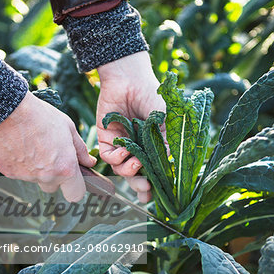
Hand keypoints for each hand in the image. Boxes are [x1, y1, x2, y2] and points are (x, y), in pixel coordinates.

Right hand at [0, 91, 95, 201]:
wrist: (9, 110)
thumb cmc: (42, 117)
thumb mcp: (69, 129)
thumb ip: (81, 151)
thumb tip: (90, 162)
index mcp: (65, 168)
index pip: (75, 195)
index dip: (75, 188)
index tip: (73, 181)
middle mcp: (46, 177)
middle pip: (52, 187)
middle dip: (53, 176)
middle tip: (49, 155)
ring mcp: (25, 176)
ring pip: (34, 178)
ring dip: (34, 168)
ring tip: (31, 144)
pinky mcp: (7, 172)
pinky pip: (16, 172)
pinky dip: (17, 162)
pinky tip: (17, 144)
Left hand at [97, 51, 166, 202]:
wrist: (131, 79)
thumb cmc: (152, 98)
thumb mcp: (165, 123)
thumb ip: (165, 144)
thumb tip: (167, 166)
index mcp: (152, 147)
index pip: (152, 171)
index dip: (154, 185)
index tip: (155, 193)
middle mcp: (136, 149)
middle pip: (136, 175)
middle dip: (140, 185)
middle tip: (145, 188)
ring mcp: (121, 144)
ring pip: (121, 169)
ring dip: (129, 171)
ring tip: (136, 163)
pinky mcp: (106, 138)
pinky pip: (109, 157)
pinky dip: (117, 159)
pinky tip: (125, 152)